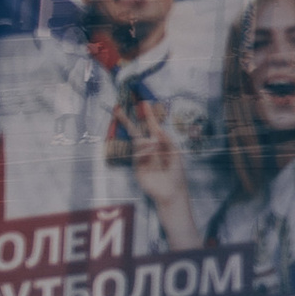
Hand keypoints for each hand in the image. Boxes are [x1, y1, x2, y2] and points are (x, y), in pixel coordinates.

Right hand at [111, 85, 200, 248]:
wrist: (172, 192)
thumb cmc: (177, 174)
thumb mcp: (176, 154)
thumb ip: (168, 141)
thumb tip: (158, 129)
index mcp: (160, 144)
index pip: (152, 127)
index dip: (149, 115)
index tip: (145, 103)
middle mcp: (149, 149)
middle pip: (135, 132)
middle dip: (126, 121)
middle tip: (117, 109)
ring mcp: (141, 158)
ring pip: (138, 143)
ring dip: (146, 143)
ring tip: (156, 148)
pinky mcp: (137, 168)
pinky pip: (138, 155)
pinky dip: (145, 152)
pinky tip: (152, 154)